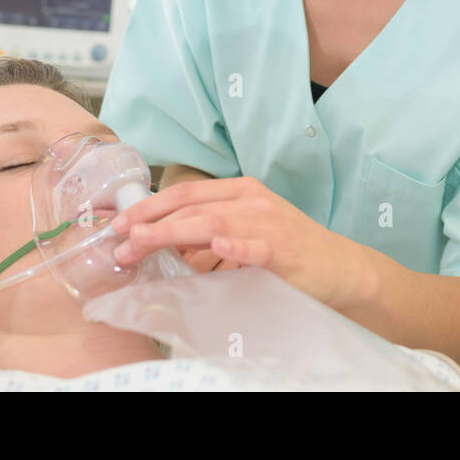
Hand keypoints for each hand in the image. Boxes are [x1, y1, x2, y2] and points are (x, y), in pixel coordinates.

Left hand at [110, 176, 365, 308]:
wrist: (340, 268)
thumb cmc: (289, 251)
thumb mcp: (245, 234)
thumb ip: (208, 235)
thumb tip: (161, 245)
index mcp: (240, 192)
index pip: (186, 193)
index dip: (149, 206)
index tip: (118, 224)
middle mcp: (252, 200)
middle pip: (192, 206)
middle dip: (150, 224)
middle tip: (119, 242)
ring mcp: (269, 223)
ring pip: (214, 223)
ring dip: (174, 233)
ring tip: (144, 244)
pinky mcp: (285, 249)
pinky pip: (257, 245)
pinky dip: (236, 245)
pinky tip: (218, 246)